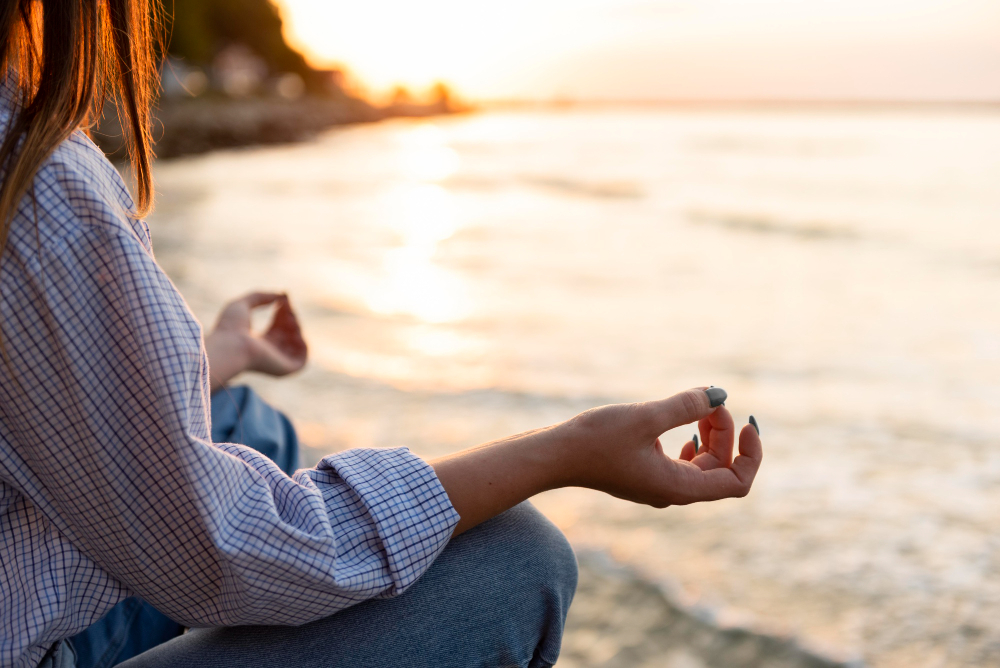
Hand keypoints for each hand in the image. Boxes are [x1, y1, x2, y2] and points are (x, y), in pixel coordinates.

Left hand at [204, 292, 307, 391]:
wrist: (230, 347)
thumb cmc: (230, 328)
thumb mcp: (242, 304)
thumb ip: (260, 296)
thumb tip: (279, 296)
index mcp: (259, 341)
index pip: (278, 325)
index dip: (283, 310)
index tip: (284, 296)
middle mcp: (270, 352)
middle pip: (288, 333)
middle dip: (290, 316)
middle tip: (287, 306)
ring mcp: (277, 362)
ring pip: (297, 343)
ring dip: (297, 327)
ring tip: (289, 319)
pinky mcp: (284, 369)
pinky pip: (302, 360)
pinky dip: (302, 344)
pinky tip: (294, 332)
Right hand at [561, 389, 761, 506]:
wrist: (555, 455)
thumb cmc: (596, 439)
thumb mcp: (645, 417)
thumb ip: (685, 405)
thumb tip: (718, 394)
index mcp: (679, 487)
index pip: (738, 482)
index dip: (752, 454)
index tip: (748, 423)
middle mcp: (673, 492)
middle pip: (721, 468)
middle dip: (726, 433)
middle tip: (710, 400)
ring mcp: (659, 486)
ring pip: (703, 465)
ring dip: (710, 435)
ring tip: (698, 407)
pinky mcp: (645, 475)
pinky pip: (683, 464)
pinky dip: (691, 443)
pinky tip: (683, 426)